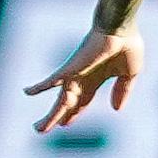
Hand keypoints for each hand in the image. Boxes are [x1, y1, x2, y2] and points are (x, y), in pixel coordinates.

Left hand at [26, 27, 143, 132]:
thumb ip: (123, 90)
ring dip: (50, 116)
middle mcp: (82, 78)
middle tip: (42, 129)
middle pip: (67, 104)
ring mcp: (75, 74)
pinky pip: (51, 80)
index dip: (74, 113)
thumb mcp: (130, 73)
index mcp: (96, 79)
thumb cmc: (127, 44)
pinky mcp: (70, 68)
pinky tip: (27, 92)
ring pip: (60, 101)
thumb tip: (116, 109)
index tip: (64, 124)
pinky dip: (39, 87)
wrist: (120, 27)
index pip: (82, 100)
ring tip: (38, 129)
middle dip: (57, 117)